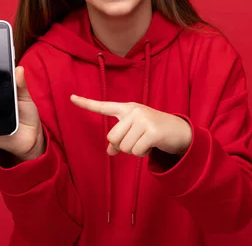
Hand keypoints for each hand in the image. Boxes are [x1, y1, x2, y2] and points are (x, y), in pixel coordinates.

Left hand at [70, 95, 191, 156]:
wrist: (180, 131)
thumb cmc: (154, 132)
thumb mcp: (135, 134)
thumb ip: (120, 141)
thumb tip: (109, 151)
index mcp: (127, 109)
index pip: (104, 107)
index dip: (86, 103)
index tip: (71, 97)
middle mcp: (134, 111)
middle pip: (113, 138)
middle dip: (124, 146)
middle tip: (138, 140)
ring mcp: (144, 120)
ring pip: (124, 147)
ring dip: (135, 150)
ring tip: (147, 141)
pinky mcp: (152, 131)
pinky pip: (136, 151)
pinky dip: (143, 153)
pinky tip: (152, 145)